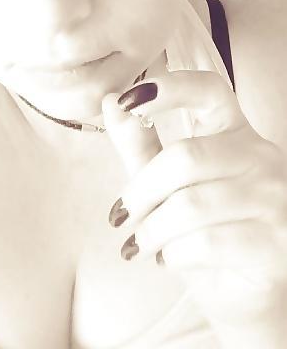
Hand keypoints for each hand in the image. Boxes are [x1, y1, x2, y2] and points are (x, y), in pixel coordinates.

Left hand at [101, 70, 286, 329]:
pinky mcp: (275, 244)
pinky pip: (206, 243)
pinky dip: (172, 254)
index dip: (168, 88)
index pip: (208, 90)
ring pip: (190, 205)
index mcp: (235, 130)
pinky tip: (167, 259)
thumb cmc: (200, 227)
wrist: (244, 291)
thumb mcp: (163, 180)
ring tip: (139, 243)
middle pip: (185, 157)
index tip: (127, 101)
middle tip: (120, 215)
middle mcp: (260, 158)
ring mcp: (274, 200)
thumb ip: (139, 141)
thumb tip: (110, 100)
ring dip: (151, 230)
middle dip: (140, 192)